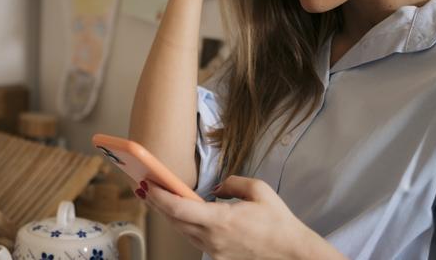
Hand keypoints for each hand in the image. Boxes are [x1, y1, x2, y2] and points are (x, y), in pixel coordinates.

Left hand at [139, 175, 345, 259]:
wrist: (293, 254)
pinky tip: (180, 214)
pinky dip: (183, 224)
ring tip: (155, 198)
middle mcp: (212, 239)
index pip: (179, 208)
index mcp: (220, 220)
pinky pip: (194, 238)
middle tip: (142, 186)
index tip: (147, 184)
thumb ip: (233, 183)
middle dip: (155, 203)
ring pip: (182, 231)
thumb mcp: (259, 190)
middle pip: (174, 221)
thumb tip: (217, 187)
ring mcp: (214, 250)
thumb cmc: (279, 222)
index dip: (159, 196)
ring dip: (167, 215)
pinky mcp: (219, 257)